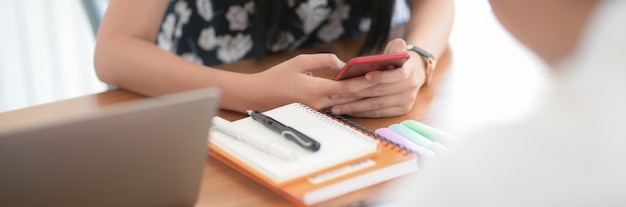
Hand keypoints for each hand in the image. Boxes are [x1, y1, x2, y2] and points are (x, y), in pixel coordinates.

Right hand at [242, 54, 377, 111]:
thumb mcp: (301, 61)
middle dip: (368, 90)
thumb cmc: (277, 77)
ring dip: (360, 97)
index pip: (347, 88)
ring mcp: (317, 111)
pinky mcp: (315, 113)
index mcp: (315, 90)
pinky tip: (358, 95)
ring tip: (376, 88)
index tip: (378, 76)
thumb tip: (343, 66)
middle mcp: (318, 104)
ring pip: (344, 104)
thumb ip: (325, 61)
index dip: (364, 83)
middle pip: (350, 98)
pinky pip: (335, 107)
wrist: (259, 96)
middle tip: (385, 82)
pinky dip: (348, 101)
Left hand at [329, 38, 426, 116]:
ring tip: (336, 105)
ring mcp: (406, 101)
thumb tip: (387, 54)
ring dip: (354, 106)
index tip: (366, 76)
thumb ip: (396, 47)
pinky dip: (361, 112)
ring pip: (376, 104)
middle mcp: (411, 87)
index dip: (382, 76)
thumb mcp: (398, 48)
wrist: (411, 73)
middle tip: (335, 93)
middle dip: (355, 93)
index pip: (398, 75)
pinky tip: (347, 110)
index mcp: (410, 70)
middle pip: (380, 91)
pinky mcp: (401, 110)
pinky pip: (378, 113)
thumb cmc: (396, 60)